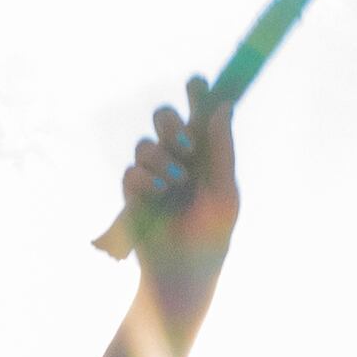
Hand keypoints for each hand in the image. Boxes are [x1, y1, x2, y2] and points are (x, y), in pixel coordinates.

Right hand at [124, 78, 238, 294]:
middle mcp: (177, 157)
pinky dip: (147, 180)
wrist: (184, 272)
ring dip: (162, 159)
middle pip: (163, 117)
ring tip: (177, 182)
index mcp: (204, 153)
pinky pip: (132, 171)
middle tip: (187, 144)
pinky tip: (160, 195)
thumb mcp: (225, 192)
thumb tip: (223, 106)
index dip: (196, 92)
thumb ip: (222, 149)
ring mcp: (153, 174)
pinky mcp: (132, 193)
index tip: (196, 84)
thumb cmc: (211, 236)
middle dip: (171, 124)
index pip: (198, 112)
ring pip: (145, 143)